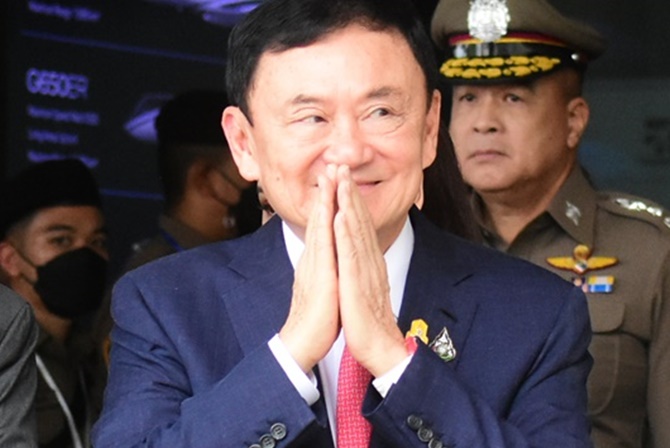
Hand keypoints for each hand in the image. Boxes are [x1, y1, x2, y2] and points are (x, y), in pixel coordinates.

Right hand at [279, 169, 339, 371]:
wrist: (303, 342)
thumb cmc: (316, 319)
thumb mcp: (323, 287)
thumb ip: (326, 270)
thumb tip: (332, 261)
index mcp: (317, 260)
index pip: (323, 225)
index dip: (328, 201)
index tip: (334, 180)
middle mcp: (314, 257)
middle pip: (320, 218)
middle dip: (326, 190)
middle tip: (331, 165)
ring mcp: (315, 264)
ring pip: (321, 225)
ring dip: (326, 199)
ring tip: (330, 175)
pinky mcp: (320, 275)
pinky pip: (324, 246)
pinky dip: (327, 225)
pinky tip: (331, 209)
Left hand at [333, 165, 406, 376]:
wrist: (380, 348)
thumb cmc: (369, 321)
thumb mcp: (365, 287)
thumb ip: (362, 268)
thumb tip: (357, 255)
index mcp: (368, 262)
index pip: (360, 225)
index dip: (351, 200)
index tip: (343, 178)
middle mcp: (369, 261)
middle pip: (359, 220)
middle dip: (349, 191)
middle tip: (341, 165)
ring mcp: (365, 271)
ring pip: (356, 231)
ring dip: (348, 203)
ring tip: (341, 180)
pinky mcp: (357, 284)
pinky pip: (352, 255)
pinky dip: (346, 234)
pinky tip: (340, 216)